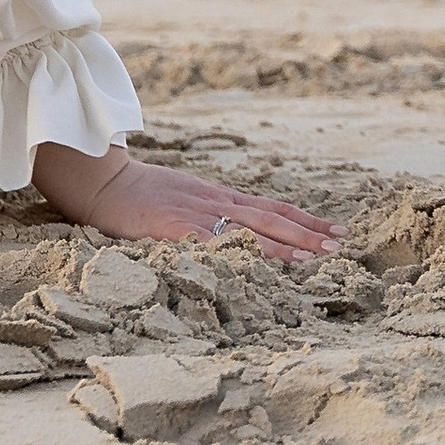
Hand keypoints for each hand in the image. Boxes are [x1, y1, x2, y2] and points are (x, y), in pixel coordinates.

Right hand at [32, 142, 344, 265]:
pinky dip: (252, 251)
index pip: (269, 206)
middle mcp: (213, 202)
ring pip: (255, 228)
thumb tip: (242, 227)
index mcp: (214, 195)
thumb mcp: (178, 194)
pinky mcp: (179, 228)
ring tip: (325, 255)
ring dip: (293, 243)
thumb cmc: (135, 193)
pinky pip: (222, 241)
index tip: (337, 231)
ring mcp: (197, 214)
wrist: (100, 182)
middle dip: (309, 232)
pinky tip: (271, 262)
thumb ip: (207, 209)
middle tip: (344, 245)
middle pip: (271, 217)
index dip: (304, 219)